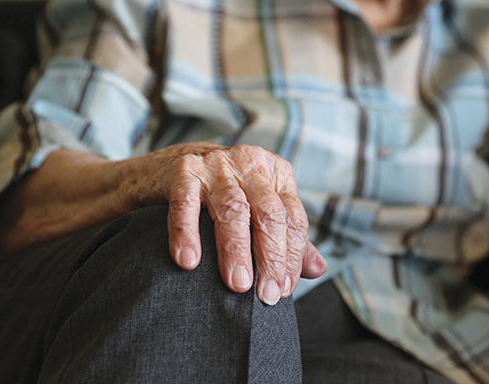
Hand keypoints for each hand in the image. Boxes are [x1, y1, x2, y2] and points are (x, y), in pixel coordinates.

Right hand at [0, 144, 326, 305]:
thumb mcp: (258, 212)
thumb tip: (319, 270)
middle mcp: (250, 164)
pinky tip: (188, 261)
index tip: (282, 290)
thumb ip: (287, 239)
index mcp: (276, 174)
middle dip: (269, 257)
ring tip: (237, 284)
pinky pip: (186, 202)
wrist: (169, 172)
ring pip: (233, 209)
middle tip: (264, 296)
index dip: (290, 256)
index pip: (293, 218)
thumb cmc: (222, 199)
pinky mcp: (183, 169)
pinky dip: (187, 232)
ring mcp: (216, 164)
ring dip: (235, 249)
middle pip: (268, 214)